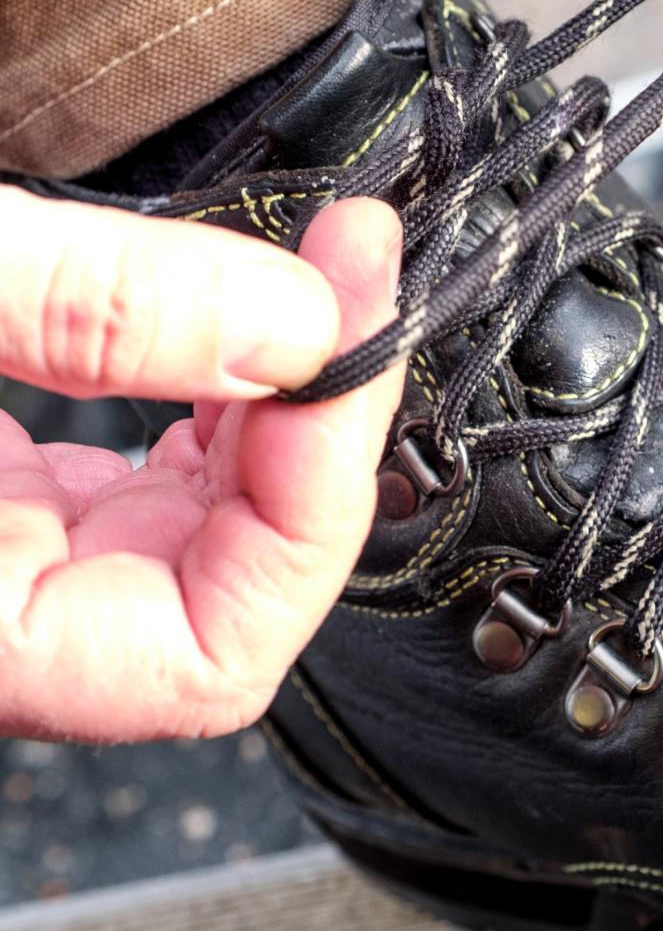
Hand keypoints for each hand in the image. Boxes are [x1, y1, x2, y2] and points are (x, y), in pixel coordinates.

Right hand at [0, 190, 403, 743]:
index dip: (314, 505)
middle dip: (324, 426)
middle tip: (358, 273)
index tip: (349, 344)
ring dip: (286, 406)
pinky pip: (147, 480)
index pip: (214, 657)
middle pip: (236, 583)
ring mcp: (5, 558)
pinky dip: (218, 399)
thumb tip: (295, 329)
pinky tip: (241, 317)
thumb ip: (91, 313)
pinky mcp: (4, 493)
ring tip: (323, 275)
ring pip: (204, 527)